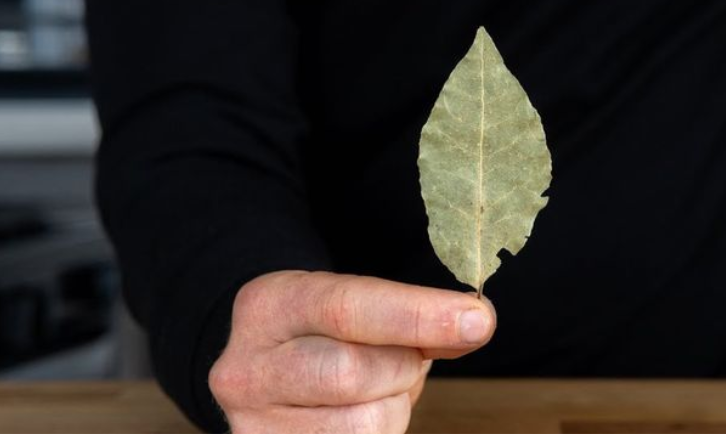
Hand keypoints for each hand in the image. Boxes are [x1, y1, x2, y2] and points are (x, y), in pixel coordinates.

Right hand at [209, 270, 495, 433]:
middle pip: (355, 374)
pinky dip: (380, 431)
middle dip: (402, 369)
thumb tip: (473, 326)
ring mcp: (253, 425)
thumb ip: (414, 316)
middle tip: (402, 361)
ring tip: (373, 391)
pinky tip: (360, 416)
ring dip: (392, 407)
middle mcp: (248, 368)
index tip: (478, 320)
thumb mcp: (358, 306)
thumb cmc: (328, 335)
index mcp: (270, 305)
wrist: (268, 371)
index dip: (418, 315)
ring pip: (365, 425)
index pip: (348, 308)